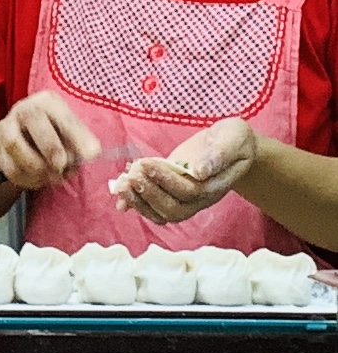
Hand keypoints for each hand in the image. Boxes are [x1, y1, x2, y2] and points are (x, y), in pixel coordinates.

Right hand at [0, 90, 101, 190]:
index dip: (77, 134)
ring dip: (37, 166)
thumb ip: (82, 140)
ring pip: (14, 144)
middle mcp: (24, 109)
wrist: (23, 137)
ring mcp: (7, 127)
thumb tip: (92, 154)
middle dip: (49, 146)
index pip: (61, 113)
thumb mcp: (71, 131)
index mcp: (47, 102)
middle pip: (31, 119)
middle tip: (61, 166)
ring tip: (53, 176)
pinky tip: (40, 179)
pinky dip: (27, 178)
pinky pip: (10, 165)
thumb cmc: (55, 133)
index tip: (92, 154)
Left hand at [111, 118, 258, 223]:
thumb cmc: (234, 140)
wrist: (232, 145)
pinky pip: (153, 206)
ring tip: (121, 183)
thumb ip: (219, 154)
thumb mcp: (233, 139)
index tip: (146, 162)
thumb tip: (198, 171)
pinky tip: (118, 192)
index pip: (189, 192)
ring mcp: (184, 197)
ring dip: (138, 201)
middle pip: (173, 210)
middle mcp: (199, 198)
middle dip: (149, 193)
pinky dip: (134, 202)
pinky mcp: (170, 191)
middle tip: (133, 173)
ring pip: (161, 213)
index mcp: (215, 186)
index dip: (165, 180)